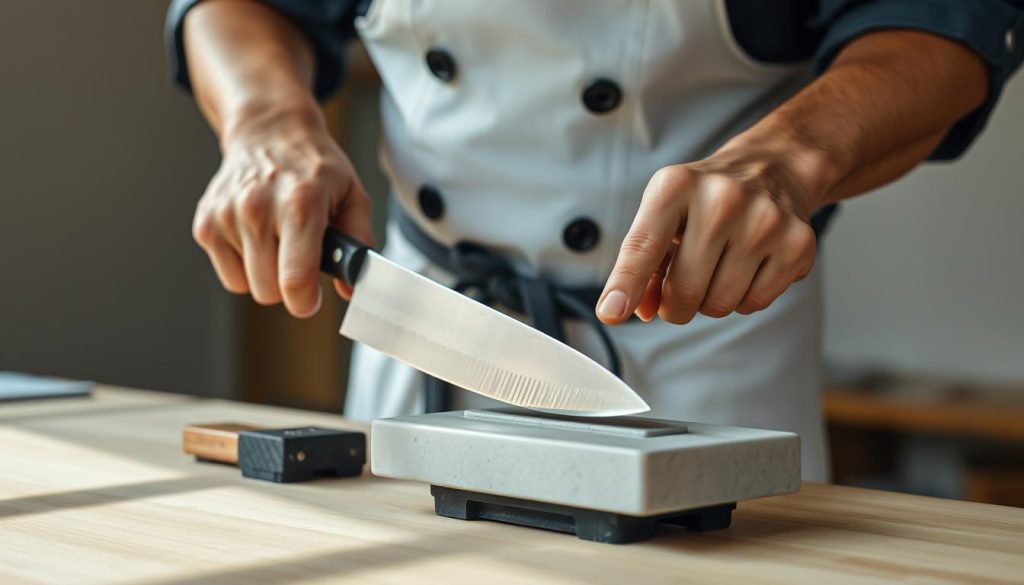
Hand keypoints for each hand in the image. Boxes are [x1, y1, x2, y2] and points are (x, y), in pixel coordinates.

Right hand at [192, 105, 372, 316]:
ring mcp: (226, 215)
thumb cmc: (314, 167)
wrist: (269, 132)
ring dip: (266, 274)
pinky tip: (257, 237)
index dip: (306, 301)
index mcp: (300, 203)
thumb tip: (350, 286)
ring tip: (278, 240)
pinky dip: (244, 265)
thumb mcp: (353, 195)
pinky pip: (229, 275)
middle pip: (269, 291)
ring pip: (248, 286)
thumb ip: (359, 242)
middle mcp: (258, 208)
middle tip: (299, 257)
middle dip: (289, 286)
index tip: (312, 297)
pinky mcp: (205, 224)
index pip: (295, 278)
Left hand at [597, 140, 823, 324]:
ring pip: (720, 305)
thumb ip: (643, 264)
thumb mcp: (663, 215)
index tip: (611, 313)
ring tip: (720, 264)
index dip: (626, 284)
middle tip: (683, 283)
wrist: (773, 168)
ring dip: (712, 299)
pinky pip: (755, 303)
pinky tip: (749, 264)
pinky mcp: (798, 242)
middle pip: (685, 292)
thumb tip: (641, 310)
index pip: (644, 245)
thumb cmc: (704, 200)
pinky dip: (745, 297)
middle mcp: (723, 198)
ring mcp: (765, 220)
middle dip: (676, 304)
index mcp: (676, 186)